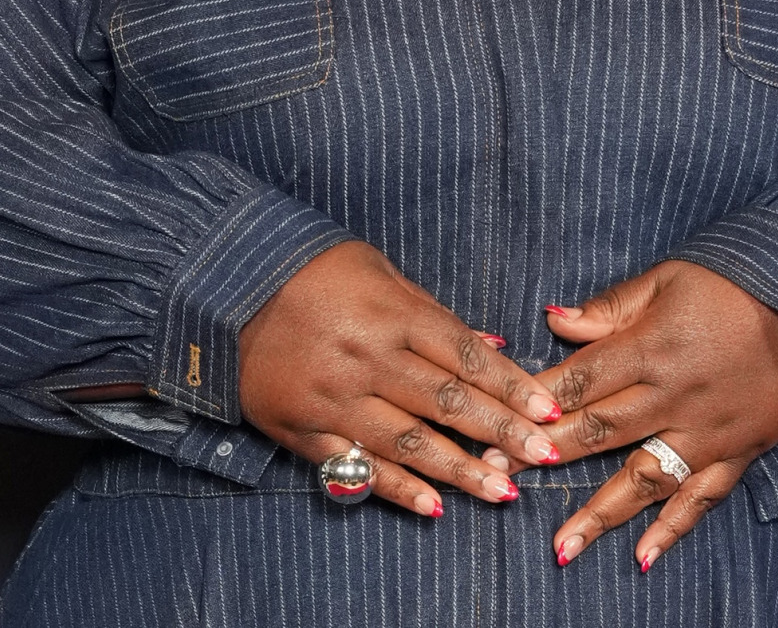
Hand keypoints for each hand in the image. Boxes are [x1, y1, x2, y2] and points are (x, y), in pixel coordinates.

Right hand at [239, 240, 566, 517]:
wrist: (228, 286)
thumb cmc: (316, 272)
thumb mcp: (380, 272)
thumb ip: (434, 314)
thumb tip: (493, 348)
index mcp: (391, 313)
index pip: (466, 355)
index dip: (512, 386)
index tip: (548, 411)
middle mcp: (367, 357)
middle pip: (447, 401)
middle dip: (502, 432)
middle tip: (544, 456)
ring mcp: (334, 396)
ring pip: (408, 441)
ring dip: (460, 470)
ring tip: (502, 492)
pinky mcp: (304, 426)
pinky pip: (357, 463)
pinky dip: (397, 487)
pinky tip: (434, 506)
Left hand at [528, 261, 777, 570]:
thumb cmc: (735, 283)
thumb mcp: (668, 277)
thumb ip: (610, 306)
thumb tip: (553, 319)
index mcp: (652, 347)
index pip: (580, 381)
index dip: (535, 405)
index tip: (496, 425)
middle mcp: (675, 396)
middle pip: (599, 433)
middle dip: (547, 456)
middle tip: (500, 478)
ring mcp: (707, 430)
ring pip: (645, 478)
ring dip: (600, 514)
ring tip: (561, 547)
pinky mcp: (739, 451)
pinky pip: (702, 496)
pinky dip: (673, 529)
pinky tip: (643, 557)